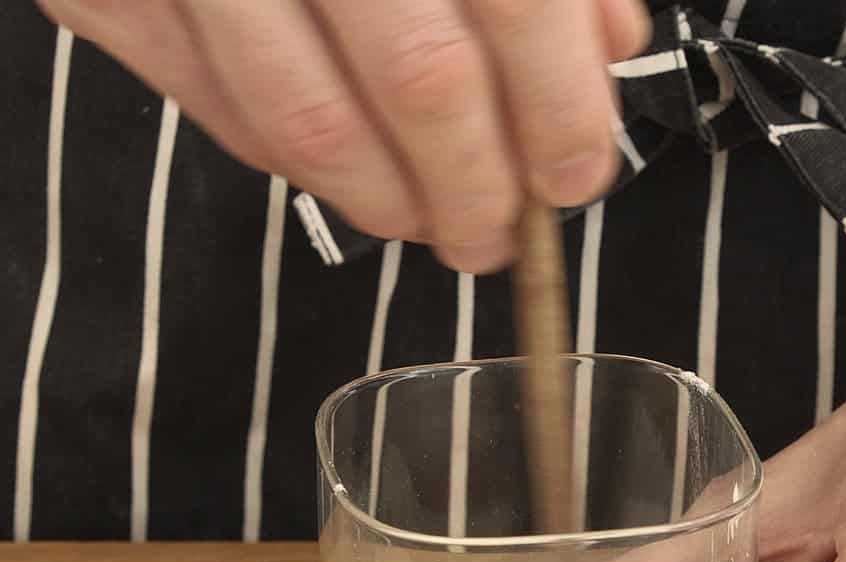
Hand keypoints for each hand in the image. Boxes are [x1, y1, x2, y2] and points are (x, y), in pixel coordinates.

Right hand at [40, 0, 649, 272]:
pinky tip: (341, 172)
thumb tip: (608, 45)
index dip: (560, 114)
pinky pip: (217, 111)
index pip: (518, 6)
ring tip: (426, 223)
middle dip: (477, 189)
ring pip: (312, 124)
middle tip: (495, 234)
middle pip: (423, 83)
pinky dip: (292, 165)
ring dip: (387, 202)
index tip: (573, 174)